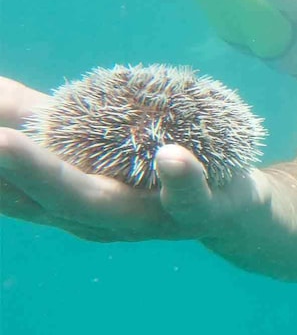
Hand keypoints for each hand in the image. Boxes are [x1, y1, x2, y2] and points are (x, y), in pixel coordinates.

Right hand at [0, 76, 270, 242]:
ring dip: (48, 173)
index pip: (6, 187)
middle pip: (35, 195)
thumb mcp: (89, 140)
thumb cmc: (148, 168)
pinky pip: (189, 196)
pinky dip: (179, 178)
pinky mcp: (200, 209)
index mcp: (64, 201)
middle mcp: (95, 219)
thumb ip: (36, 117)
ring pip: (94, 203)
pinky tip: (169, 155)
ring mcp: (146, 219)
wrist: (233, 206)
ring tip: (7, 142)